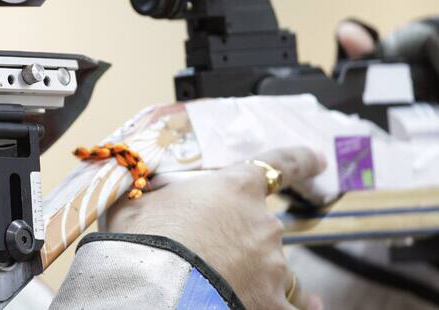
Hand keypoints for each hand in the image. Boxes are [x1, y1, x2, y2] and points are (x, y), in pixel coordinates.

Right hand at [104, 146, 325, 309]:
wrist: (154, 288)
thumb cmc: (143, 241)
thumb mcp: (136, 203)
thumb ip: (148, 192)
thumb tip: (138, 188)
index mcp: (234, 189)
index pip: (279, 165)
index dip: (300, 161)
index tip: (318, 160)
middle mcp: (262, 224)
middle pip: (261, 228)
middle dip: (238, 240)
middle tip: (202, 254)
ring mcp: (272, 267)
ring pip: (274, 269)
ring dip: (256, 275)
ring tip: (224, 285)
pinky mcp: (273, 304)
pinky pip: (295, 306)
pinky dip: (296, 307)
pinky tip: (304, 308)